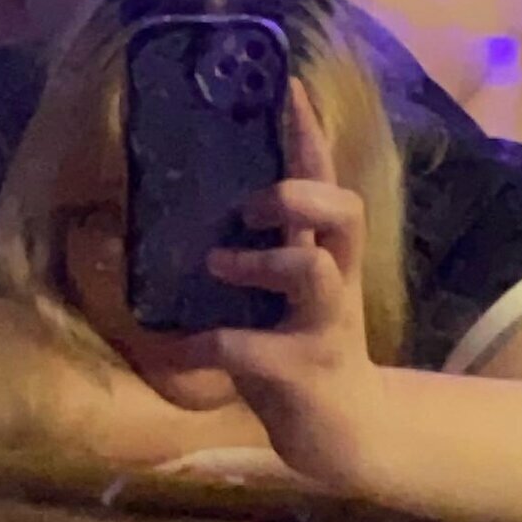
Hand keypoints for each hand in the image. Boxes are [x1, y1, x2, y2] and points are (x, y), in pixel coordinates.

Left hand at [181, 79, 387, 490]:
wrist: (346, 434)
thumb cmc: (303, 352)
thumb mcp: (286, 296)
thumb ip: (260, 256)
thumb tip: (195, 222)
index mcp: (328, 253)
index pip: (327, 180)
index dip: (309, 135)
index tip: (289, 87)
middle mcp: (336, 279)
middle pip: (344, 210)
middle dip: (298, 192)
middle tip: (249, 204)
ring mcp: (326, 325)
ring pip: (312, 269)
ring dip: (259, 260)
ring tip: (217, 264)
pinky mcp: (303, 370)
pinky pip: (250, 348)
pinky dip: (205, 344)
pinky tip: (175, 348)